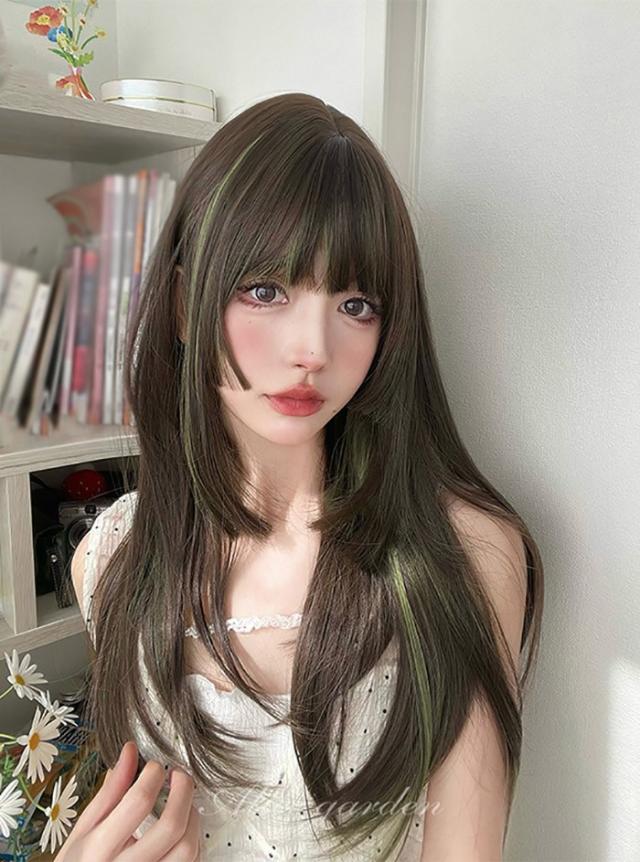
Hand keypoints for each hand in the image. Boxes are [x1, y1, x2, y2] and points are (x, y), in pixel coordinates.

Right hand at [55, 740, 200, 860]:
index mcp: (100, 848)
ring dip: (192, 817)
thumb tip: (130, 753)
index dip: (153, 775)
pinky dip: (193, 841)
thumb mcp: (84, 828)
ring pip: (187, 849)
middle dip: (183, 791)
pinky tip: (183, 829)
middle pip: (172, 826)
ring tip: (183, 803)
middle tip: (179, 776)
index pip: (139, 802)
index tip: (155, 767)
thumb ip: (110, 791)